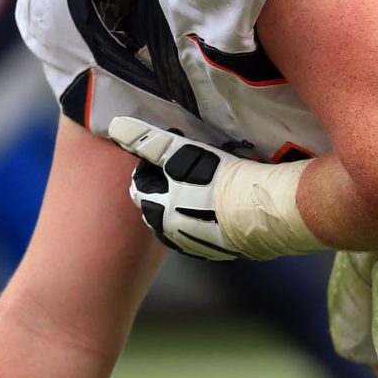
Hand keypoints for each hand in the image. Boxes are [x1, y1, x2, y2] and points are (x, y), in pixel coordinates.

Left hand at [106, 118, 315, 260]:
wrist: (261, 209)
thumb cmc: (216, 178)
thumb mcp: (180, 151)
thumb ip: (147, 140)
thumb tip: (116, 126)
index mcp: (154, 210)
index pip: (139, 183)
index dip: (153, 164)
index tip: (172, 153)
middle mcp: (168, 234)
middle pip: (156, 205)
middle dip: (165, 186)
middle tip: (188, 168)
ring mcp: (192, 245)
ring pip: (176, 221)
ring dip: (183, 204)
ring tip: (205, 186)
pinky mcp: (216, 251)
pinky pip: (200, 232)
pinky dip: (202, 219)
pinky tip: (218, 207)